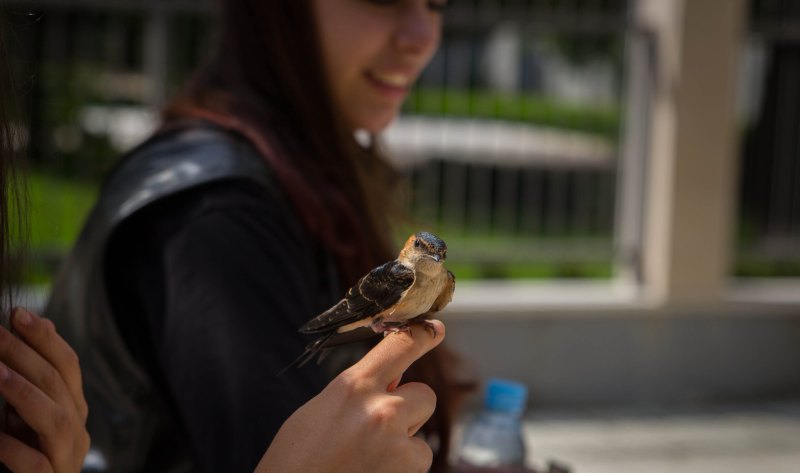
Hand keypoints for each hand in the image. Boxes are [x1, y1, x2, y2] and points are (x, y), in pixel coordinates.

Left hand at [0, 308, 88, 472]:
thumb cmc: (20, 456)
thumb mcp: (24, 412)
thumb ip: (32, 378)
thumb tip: (39, 324)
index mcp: (73, 409)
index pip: (68, 365)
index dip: (45, 338)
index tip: (18, 313)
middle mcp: (76, 429)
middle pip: (58, 385)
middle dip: (26, 356)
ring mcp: (67, 457)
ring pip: (55, 419)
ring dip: (24, 393)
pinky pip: (35, 463)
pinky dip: (12, 446)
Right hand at [255, 320, 445, 472]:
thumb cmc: (297, 459)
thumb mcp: (321, 410)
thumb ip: (358, 393)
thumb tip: (390, 384)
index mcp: (353, 386)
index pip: (399, 346)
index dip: (422, 335)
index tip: (435, 330)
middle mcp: (381, 409)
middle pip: (424, 394)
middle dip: (409, 409)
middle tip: (380, 430)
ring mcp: (396, 442)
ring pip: (421, 434)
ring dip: (404, 445)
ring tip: (368, 459)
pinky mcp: (406, 470)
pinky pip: (419, 462)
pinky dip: (402, 469)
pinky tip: (372, 472)